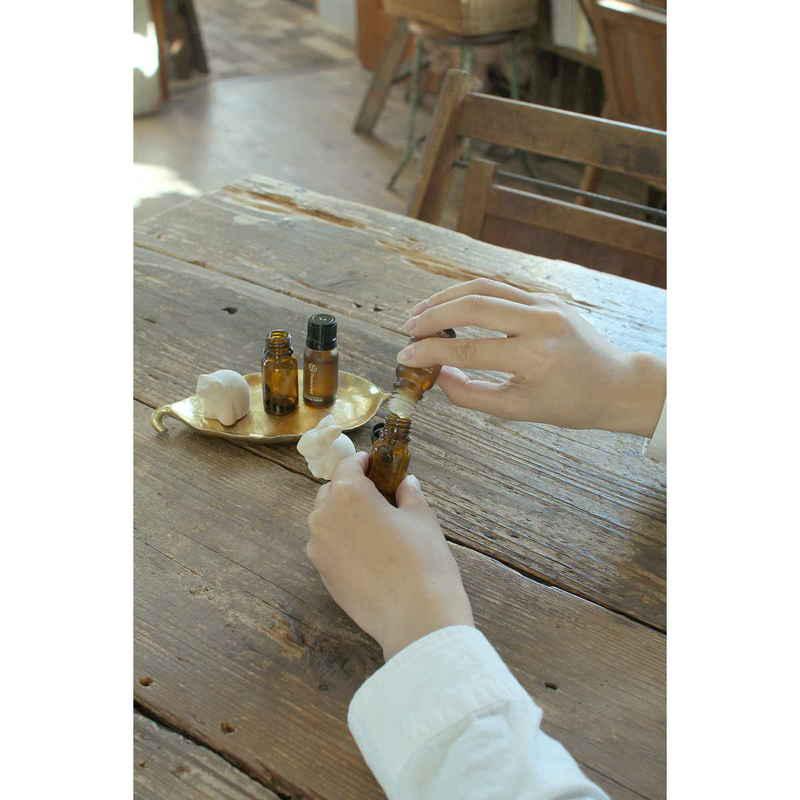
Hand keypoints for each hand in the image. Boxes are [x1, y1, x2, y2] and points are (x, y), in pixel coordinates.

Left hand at [306, 453, 473, 660]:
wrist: (415, 617)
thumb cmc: (422, 560)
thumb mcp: (422, 519)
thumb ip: (409, 495)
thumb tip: (406, 483)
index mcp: (349, 494)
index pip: (347, 466)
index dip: (362, 463)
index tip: (374, 464)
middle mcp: (325, 516)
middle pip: (332, 492)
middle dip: (351, 489)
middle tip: (378, 497)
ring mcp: (318, 547)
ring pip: (325, 520)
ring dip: (343, 516)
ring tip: (373, 527)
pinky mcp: (321, 573)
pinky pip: (326, 546)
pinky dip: (341, 542)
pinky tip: (367, 553)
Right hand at [400, 279, 665, 436]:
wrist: (617, 383)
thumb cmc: (570, 404)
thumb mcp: (518, 410)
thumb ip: (471, 395)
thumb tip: (436, 376)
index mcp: (535, 358)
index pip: (469, 351)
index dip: (431, 353)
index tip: (405, 355)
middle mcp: (541, 323)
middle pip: (473, 306)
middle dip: (433, 315)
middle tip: (408, 328)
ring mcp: (545, 304)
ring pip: (484, 287)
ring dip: (446, 297)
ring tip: (420, 313)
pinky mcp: (546, 296)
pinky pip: (500, 288)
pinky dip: (469, 294)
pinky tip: (449, 305)